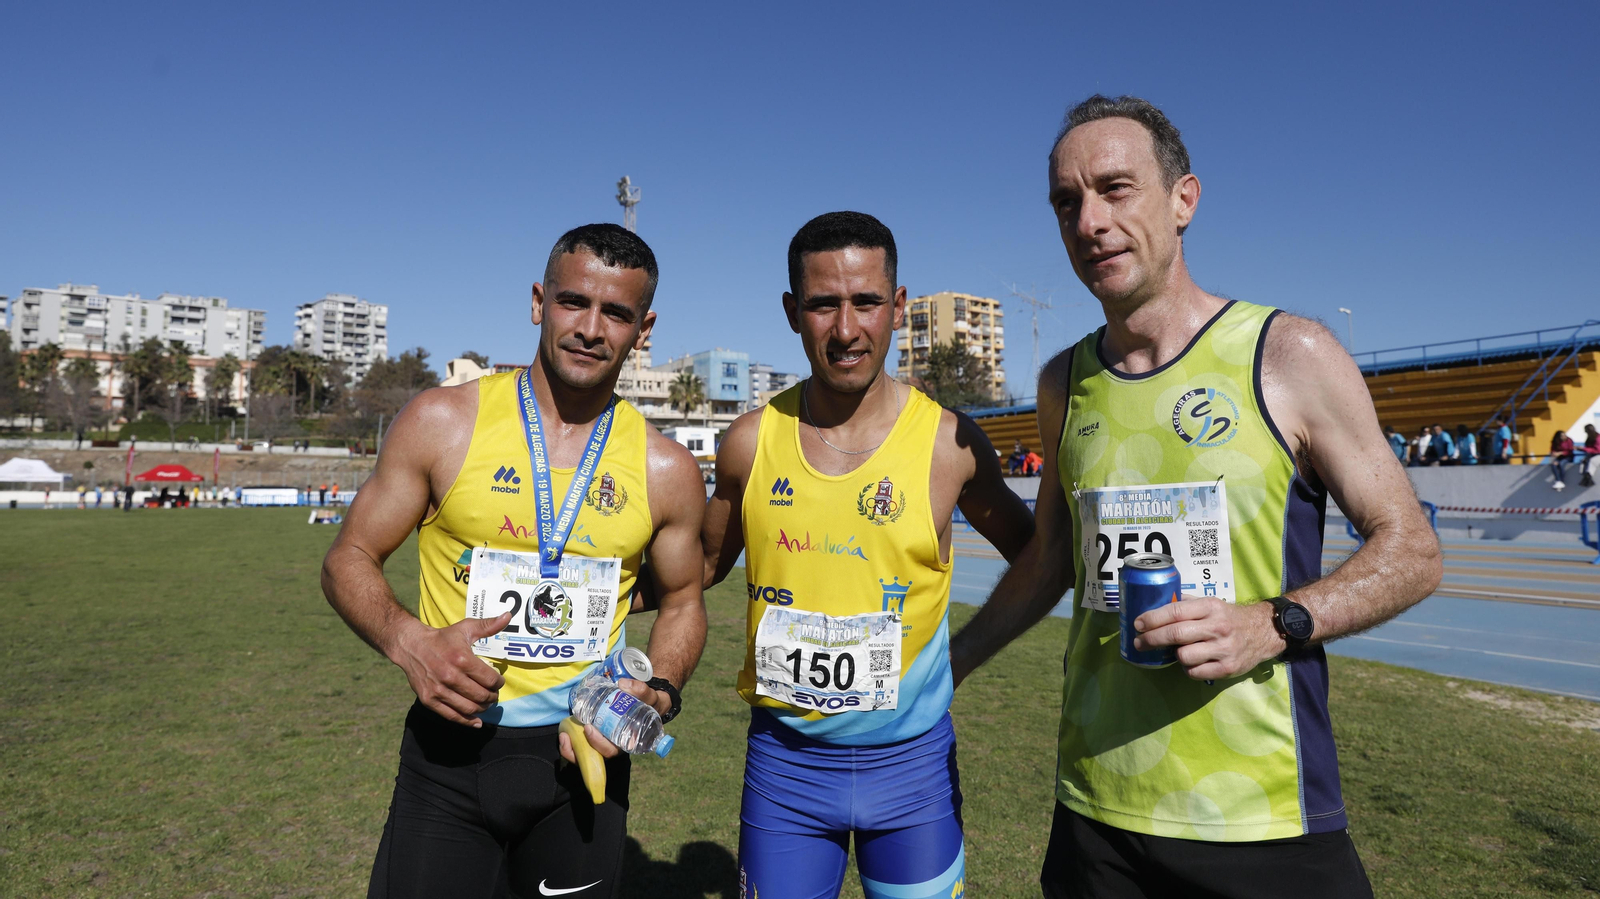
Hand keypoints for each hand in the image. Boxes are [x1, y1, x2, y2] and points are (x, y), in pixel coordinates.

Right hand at [389, 612, 510, 727]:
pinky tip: (476, 721)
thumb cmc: (442, 638)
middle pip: (481, 696)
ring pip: (469, 708)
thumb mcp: (465, 628)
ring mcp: (438, 690)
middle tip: (493, 694)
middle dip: (492, 697)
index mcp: (462, 659)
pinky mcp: (429, 700)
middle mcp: (450, 676)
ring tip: (485, 703)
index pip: (489, 679)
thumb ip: (488, 625)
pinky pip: (452, 716)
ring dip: (482, 708)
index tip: (499, 681)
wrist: (411, 646)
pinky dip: (467, 721)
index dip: (498, 683)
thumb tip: (508, 616)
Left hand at [557, 678, 663, 761]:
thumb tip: (622, 684)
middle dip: (580, 748)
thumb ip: (642, 691)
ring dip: (571, 749)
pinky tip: (564, 732)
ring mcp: (603, 739)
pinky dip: (571, 740)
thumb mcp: (653, 697)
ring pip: (585, 753)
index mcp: (627, 742)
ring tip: (564, 735)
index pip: (612, 751)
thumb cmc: (651, 704)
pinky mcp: (594, 732)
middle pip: (594, 755)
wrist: (649, 700)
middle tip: (575, 731)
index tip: (589, 729)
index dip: (599, 745)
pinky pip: (580, 743)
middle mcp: (614, 744)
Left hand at [1133, 598, 1285, 680]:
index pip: (1175, 611)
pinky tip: (1191, 661)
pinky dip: (1187, 668)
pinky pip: (1195, 672)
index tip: (1138, 624)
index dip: (1153, 618)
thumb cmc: (1229, 617)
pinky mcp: (1227, 668)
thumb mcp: (1211, 603)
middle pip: (1176, 634)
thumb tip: (1154, 604)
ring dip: (1174, 655)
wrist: (1263, 632)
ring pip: (1184, 656)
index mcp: (1210, 607)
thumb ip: (1186, 603)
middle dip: (1151, 639)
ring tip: (1175, 651)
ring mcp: (1223, 649)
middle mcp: (1217, 627)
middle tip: (1139, 642)